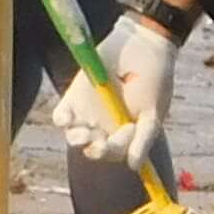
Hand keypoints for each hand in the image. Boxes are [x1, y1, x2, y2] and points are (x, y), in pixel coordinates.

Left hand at [54, 13, 174, 165]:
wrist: (141, 46)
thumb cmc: (153, 81)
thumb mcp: (152, 112)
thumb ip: (143, 139)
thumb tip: (134, 167)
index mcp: (123, 135)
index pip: (114, 153)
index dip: (117, 149)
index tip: (127, 132)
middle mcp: (103, 128)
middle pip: (92, 148)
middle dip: (94, 150)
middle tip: (97, 144)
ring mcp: (87, 114)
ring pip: (75, 137)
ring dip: (78, 139)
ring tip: (83, 134)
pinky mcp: (73, 98)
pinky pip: (61, 117)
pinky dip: (62, 120)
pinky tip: (68, 119)